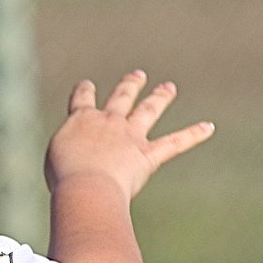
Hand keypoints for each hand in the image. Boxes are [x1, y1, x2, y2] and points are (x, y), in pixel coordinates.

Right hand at [45, 70, 213, 201]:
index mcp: (81, 119)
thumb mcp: (54, 158)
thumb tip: (74, 157)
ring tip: (169, 87)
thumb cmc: (64, 176)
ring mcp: (130, 136)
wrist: (86, 187)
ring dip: (160, 97)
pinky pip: (175, 143)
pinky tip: (208, 127)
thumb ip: (67, 150)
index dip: (84, 90)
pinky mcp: (148, 155)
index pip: (82, 98)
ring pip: (148, 110)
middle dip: (131, 85)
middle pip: (122, 97)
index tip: (87, 84)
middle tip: (138, 75)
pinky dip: (193, 135)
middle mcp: (108, 121)